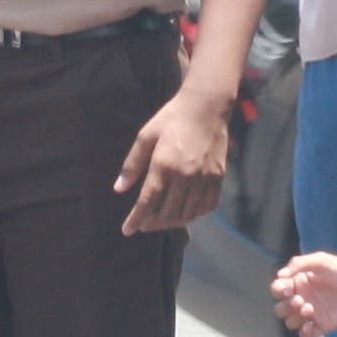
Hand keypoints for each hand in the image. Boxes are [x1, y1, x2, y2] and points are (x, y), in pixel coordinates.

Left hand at [115, 85, 232, 236]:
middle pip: (168, 212)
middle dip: (152, 224)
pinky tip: (184, 213)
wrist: (206, 106)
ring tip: (160, 221)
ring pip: (187, 213)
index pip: (148, 201)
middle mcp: (185, 175)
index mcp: (164, 165)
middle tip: (143, 225)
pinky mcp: (217, 177)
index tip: (127, 230)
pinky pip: (206, 206)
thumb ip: (132, 164)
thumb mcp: (145, 137)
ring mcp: (204, 178)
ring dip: (172, 222)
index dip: (136, 219)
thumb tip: (119, 189)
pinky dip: (194, 214)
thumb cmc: (171, 119)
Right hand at [270, 252, 336, 336]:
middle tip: (301, 300)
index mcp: (299, 282)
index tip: (288, 289)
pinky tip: (312, 324)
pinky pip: (305, 335)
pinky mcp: (321, 326)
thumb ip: (298, 264)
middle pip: (280, 309)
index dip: (278, 290)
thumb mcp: (320, 260)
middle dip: (286, 306)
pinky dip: (304, 332)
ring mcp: (311, 314)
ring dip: (295, 318)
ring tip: (310, 309)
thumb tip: (280, 275)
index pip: (278, 289)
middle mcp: (302, 298)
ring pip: (290, 322)